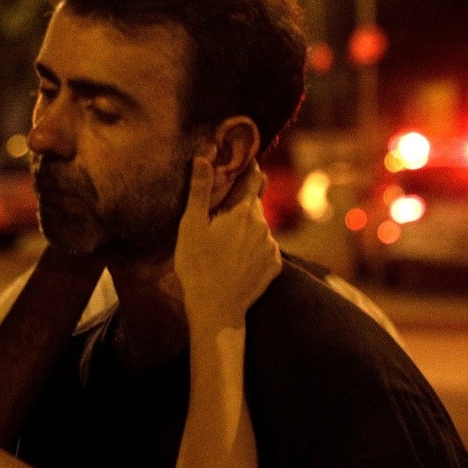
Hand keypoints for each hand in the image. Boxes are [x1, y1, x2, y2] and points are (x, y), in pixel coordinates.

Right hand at [174, 157, 280, 331]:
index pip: (252, 177)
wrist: (217, 310)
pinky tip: (236, 258)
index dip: (246, 167)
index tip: (238, 161)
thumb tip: (203, 157)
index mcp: (243, 212)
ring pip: (259, 226)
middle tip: (219, 210)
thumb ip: (200, 190)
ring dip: (246, 226)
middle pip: (254, 203)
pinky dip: (253, 247)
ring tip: (225, 240)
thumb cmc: (198, 266)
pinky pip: (265, 247)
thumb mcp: (191, 226)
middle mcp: (263, 225)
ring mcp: (272, 246)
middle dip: (240, 201)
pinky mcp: (275, 265)